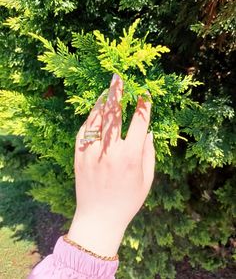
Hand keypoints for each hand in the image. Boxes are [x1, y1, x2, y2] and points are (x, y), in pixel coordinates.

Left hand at [68, 74, 154, 256]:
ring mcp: (92, 154)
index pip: (139, 123)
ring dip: (101, 103)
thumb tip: (147, 133)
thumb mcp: (146, 180)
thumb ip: (148, 154)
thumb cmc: (127, 201)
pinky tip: (94, 112)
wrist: (99, 218)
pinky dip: (88, 120)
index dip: (143, 106)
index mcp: (130, 157)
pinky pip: (82, 132)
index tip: (145, 95)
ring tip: (105, 91)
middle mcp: (110, 152)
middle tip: (118, 79)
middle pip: (114, 115)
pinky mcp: (79, 158)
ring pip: (95, 120)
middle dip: (117, 94)